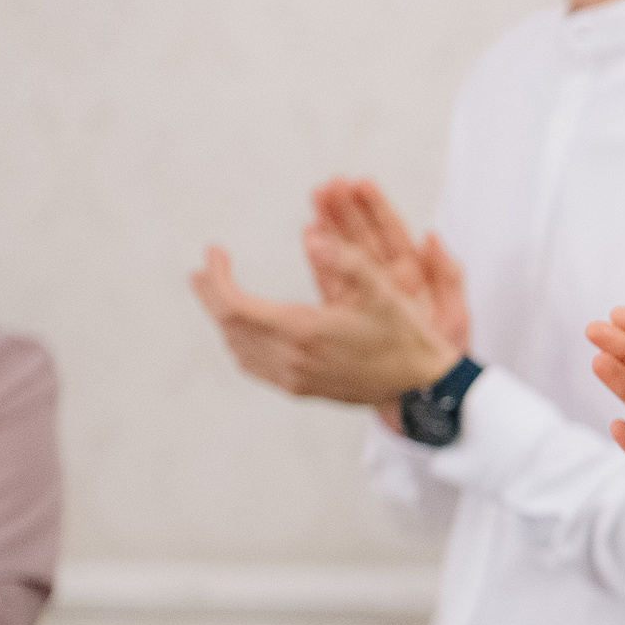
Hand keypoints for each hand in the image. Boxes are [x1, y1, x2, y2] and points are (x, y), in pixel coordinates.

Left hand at [192, 229, 461, 405]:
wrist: (421, 386)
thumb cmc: (404, 337)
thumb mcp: (382, 291)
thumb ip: (346, 261)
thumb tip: (312, 235)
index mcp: (304, 332)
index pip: (236, 306)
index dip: (217, 279)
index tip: (214, 254)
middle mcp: (292, 359)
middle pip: (229, 327)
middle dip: (211, 296)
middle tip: (203, 272)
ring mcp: (294, 378)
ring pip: (238, 348)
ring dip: (225, 320)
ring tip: (219, 296)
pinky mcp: (301, 388)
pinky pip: (255, 365)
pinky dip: (241, 343)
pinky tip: (247, 332)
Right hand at [311, 178, 470, 352]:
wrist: (426, 394)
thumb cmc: (445, 355)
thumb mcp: (455, 314)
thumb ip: (447, 275)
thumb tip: (432, 238)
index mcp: (416, 278)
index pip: (393, 234)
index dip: (377, 208)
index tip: (360, 183)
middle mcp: (389, 284)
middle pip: (364, 239)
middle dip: (346, 210)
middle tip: (327, 185)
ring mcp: (367, 298)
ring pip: (345, 256)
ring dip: (331, 229)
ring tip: (315, 202)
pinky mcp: (349, 315)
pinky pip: (332, 283)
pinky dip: (322, 262)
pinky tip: (310, 239)